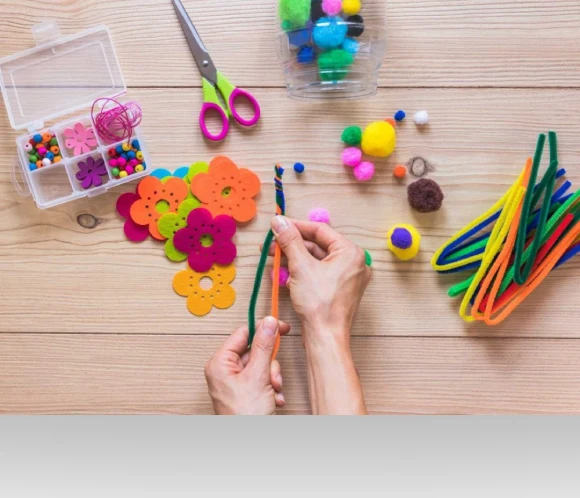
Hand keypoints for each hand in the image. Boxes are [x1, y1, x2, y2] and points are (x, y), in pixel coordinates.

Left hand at [205, 317, 289, 414]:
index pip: (243, 334)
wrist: (249, 446)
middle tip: (273, 376)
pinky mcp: (244, 393)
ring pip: (261, 366)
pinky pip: (261, 379)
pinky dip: (271, 388)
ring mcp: (234, 383)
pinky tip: (274, 399)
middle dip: (269, 364)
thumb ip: (264, 346)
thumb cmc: (246, 416)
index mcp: (220, 363)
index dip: (262, 329)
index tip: (280, 326)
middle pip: (254, 351)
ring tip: (273, 391)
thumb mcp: (258, 375)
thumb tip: (268, 322)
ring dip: (272, 378)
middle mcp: (224, 371)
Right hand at [270, 216, 370, 344]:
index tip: (278, 225)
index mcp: (350, 252)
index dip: (297, 226)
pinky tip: (284, 275)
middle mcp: (353, 263)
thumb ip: (290, 241)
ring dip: (294, 259)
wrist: (325, 337)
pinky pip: (319, 274)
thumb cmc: (319, 304)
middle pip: (318, 246)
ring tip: (273, 259)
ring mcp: (347, 278)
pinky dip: (302, 273)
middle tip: (271, 244)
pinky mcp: (339, 291)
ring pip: (317, 261)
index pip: (321, 230)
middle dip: (292, 245)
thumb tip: (279, 221)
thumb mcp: (300, 267)